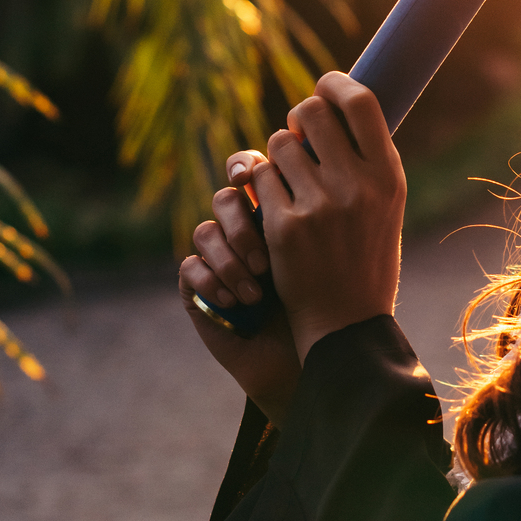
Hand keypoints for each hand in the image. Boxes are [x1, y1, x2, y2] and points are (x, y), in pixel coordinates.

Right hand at [179, 164, 300, 423]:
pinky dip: (211, 281)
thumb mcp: (330, 249)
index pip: (251, 171)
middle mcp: (244, 229)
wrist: (310, 356)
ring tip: (256, 292)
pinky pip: (189, 266)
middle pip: (226, 198)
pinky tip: (235, 303)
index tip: (250, 177)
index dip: (244, 166)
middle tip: (265, 261)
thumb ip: (320, 207)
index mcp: (276, 211)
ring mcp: (219, 256)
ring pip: (206, 231)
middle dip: (242, 226)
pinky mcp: (197, 286)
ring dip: (230, 261)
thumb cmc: (326, 303)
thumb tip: (318, 164)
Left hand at [248, 70, 405, 361]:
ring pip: (277, 143)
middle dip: (297, 119)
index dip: (334, 84)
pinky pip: (259, 178)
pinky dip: (261, 186)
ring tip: (287, 181)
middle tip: (298, 138)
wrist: (347, 324)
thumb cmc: (366, 260)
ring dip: (276, 155)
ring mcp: (320, 206)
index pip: (361, 101)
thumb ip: (367, 160)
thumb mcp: (386, 207)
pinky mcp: (285, 227)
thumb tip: (337, 106)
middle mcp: (358, 186)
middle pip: (310, 111)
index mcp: (389, 176)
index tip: (323, 87)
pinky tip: (272, 206)